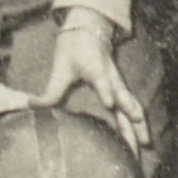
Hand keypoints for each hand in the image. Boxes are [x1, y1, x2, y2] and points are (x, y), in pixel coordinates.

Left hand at [47, 10, 149, 152]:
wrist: (90, 32)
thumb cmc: (74, 50)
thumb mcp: (60, 68)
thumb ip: (50, 90)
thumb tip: (30, 106)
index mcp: (96, 69)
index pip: (102, 81)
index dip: (105, 91)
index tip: (109, 104)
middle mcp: (112, 78)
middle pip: (126, 99)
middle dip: (132, 117)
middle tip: (140, 137)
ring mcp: (118, 85)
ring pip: (133, 106)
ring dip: (140, 125)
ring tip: (147, 144)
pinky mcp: (120, 91)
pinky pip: (132, 108)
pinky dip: (138, 123)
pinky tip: (142, 140)